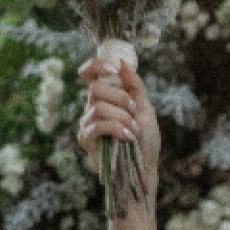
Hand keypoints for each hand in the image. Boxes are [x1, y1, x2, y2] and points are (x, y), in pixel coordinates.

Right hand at [75, 55, 161, 180]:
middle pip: (96, 89)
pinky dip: (116, 128)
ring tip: (134, 131)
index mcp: (105, 97)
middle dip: (121, 99)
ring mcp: (86, 123)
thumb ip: (134, 85)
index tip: (114, 69)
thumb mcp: (144, 108)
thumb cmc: (145, 140)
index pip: (89, 73)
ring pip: (99, 107)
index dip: (97, 66)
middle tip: (134, 112)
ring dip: (122, 117)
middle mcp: (92, 107)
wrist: (144, 168)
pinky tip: (128, 137)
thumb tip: (122, 62)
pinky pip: (97, 124)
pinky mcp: (85, 138)